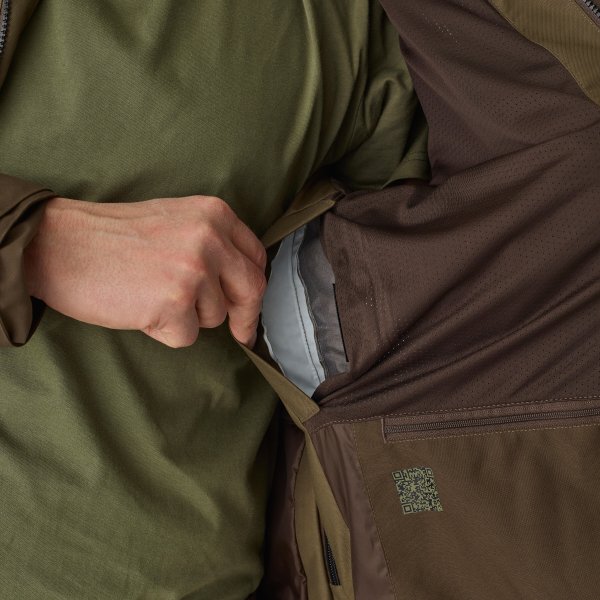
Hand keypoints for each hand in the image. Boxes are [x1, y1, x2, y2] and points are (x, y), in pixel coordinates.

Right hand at [24, 195, 266, 347]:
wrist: (60, 245)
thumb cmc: (111, 237)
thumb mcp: (175, 221)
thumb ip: (212, 244)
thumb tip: (238, 284)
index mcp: (214, 214)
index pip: (256, 258)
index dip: (255, 288)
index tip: (250, 307)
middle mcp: (210, 239)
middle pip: (252, 289)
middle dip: (247, 318)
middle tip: (241, 334)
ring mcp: (194, 271)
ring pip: (215, 317)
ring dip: (188, 318)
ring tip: (151, 296)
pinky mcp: (174, 303)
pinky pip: (186, 336)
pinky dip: (165, 332)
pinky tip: (141, 309)